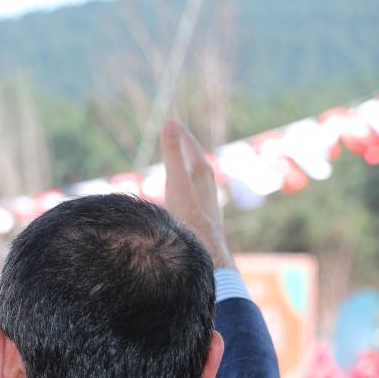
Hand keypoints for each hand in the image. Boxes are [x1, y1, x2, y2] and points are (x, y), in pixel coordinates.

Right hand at [161, 121, 234, 270]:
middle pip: (197, 162)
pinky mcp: (203, 219)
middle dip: (186, 149)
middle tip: (177, 139)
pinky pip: (195, 196)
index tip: (171, 123)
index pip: (191, 148)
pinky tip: (183, 199)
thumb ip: (173, 155)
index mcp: (201, 175)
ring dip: (188, 169)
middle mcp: (208, 187)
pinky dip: (187, 188)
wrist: (206, 254)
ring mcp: (207, 204)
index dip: (181, 136)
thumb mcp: (177, 182)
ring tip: (180, 166)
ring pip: (198, 180)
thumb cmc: (190, 219)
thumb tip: (170, 123)